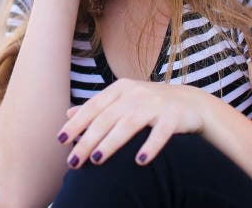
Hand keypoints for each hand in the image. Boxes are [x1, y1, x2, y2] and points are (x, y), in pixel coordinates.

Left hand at [56, 79, 204, 167]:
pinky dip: (150, 146)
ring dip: (111, 143)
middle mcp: (135, 94)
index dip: (77, 123)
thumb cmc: (150, 104)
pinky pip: (160, 133)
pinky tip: (140, 162)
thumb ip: (97, 107)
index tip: (60, 140)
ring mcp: (155, 104)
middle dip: (87, 140)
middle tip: (73, 161)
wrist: (191, 102)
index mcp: (120, 89)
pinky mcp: (173, 116)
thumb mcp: (123, 100)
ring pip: (128, 124)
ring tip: (96, 160)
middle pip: (107, 118)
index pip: (93, 107)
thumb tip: (68, 114)